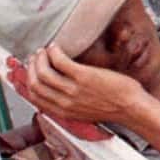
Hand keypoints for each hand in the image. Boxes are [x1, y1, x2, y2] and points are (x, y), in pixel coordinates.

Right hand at [25, 45, 148, 129]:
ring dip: (40, 57)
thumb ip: (68, 103)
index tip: (31, 69)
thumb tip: (57, 91)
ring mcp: (73, 90)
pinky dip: (54, 52)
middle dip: (32, 67)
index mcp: (63, 111)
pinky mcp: (84, 77)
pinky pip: (60, 61)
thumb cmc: (112, 107)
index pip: (34, 96)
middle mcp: (64, 102)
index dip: (29, 80)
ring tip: (45, 50)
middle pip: (35, 83)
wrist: (131, 108)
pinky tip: (57, 47)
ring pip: (44, 72)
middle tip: (36, 56)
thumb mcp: (83, 112)